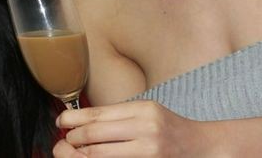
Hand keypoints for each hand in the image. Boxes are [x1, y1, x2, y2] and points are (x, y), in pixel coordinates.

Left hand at [53, 100, 222, 157]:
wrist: (201, 146)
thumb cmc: (169, 128)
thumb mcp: (147, 112)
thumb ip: (119, 116)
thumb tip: (81, 122)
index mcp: (143, 109)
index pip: (98, 114)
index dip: (73, 119)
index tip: (60, 121)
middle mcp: (145, 129)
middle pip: (94, 135)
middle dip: (72, 140)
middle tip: (64, 142)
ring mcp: (147, 151)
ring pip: (98, 155)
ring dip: (80, 155)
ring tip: (74, 152)